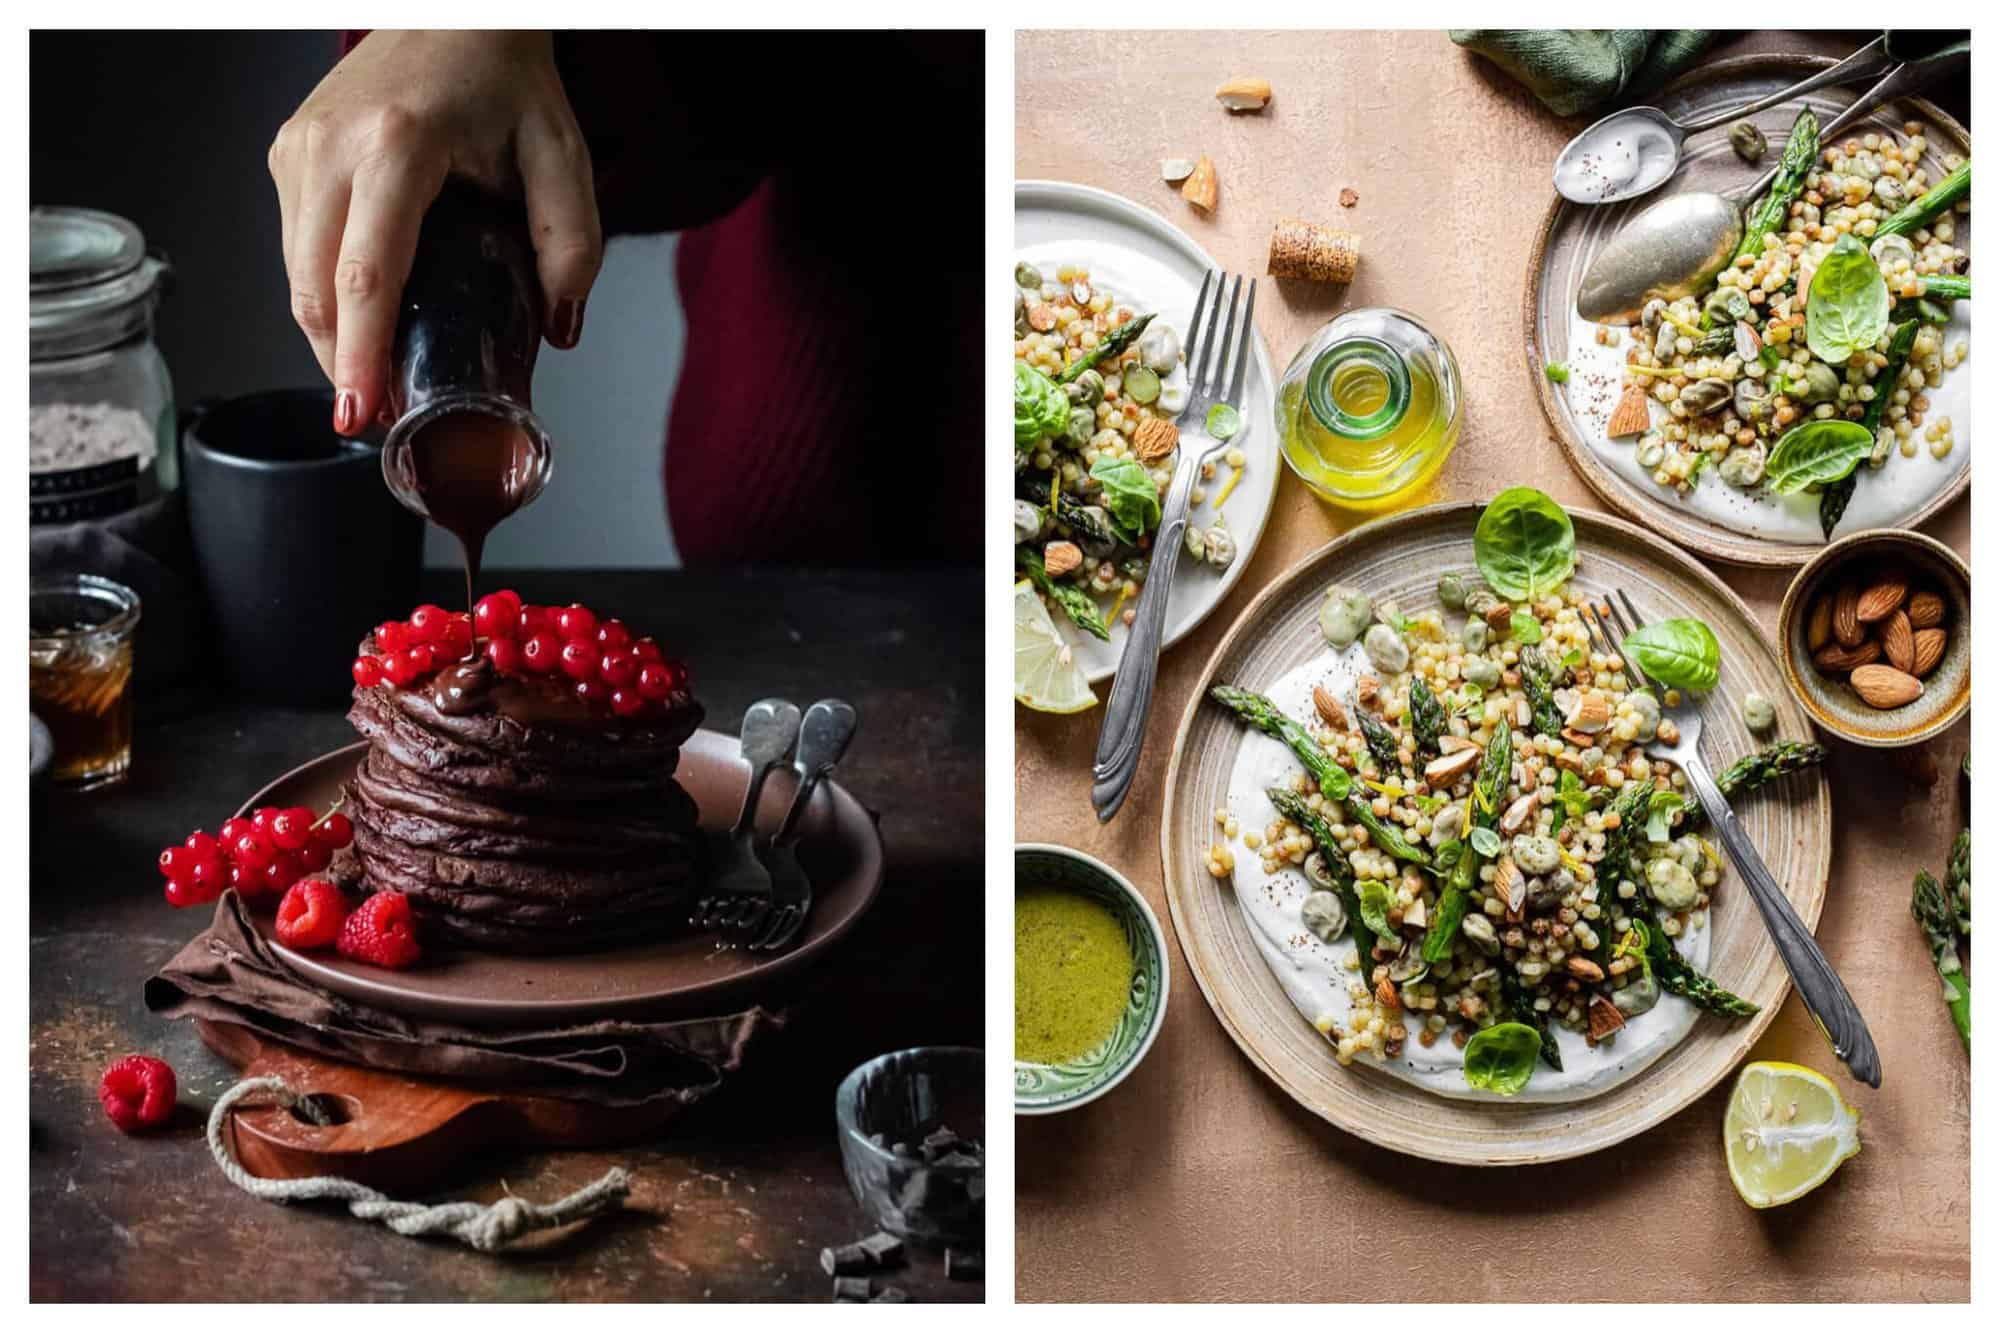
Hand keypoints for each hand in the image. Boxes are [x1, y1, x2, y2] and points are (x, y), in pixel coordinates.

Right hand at [268, 31, 602, 433]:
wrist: (454, 8)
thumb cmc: (502, 71)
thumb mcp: (561, 155)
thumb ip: (572, 246)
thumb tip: (558, 329)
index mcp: (396, 145)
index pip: (365, 274)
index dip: (361, 355)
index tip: (363, 412)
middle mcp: (331, 146)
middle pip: (316, 288)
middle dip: (343, 365)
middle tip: (379, 421)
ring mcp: (299, 148)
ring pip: (296, 274)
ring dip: (331, 336)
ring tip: (374, 383)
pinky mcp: (289, 152)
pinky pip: (296, 246)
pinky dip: (324, 294)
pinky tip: (362, 324)